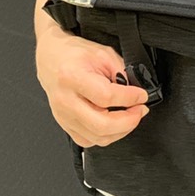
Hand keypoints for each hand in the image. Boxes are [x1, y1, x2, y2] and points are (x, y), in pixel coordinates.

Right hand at [35, 23, 147, 148]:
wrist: (52, 59)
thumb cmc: (75, 55)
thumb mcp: (103, 54)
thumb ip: (122, 72)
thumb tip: (137, 93)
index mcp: (72, 77)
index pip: (106, 96)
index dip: (130, 98)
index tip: (142, 95)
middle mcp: (65, 100)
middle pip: (101, 125)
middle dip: (129, 121)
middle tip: (140, 110)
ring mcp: (63, 116)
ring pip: (97, 137)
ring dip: (121, 130)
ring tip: (131, 116)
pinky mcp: (65, 125)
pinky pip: (89, 141)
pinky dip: (107, 136)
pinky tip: (115, 124)